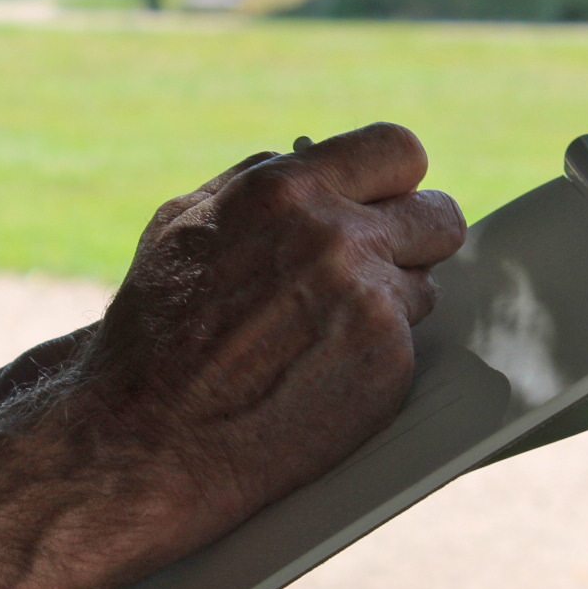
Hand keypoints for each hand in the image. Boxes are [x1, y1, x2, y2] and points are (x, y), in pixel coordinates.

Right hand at [78, 123, 465, 568]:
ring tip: (318, 338)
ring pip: (423, 287)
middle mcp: (336, 238)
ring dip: (388, 307)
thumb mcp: (183, 226)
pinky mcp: (388, 364)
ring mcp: (369, 302)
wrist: (148, 438)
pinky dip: (374, 361)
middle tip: (384, 267)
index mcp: (286, 192)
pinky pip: (409, 347)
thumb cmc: (154, 334)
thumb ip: (256, 182)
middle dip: (415, 240)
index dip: (397, 180)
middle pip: (439, 218)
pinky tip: (319, 377)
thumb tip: (308, 159)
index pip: (398, 151)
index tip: (391, 201)